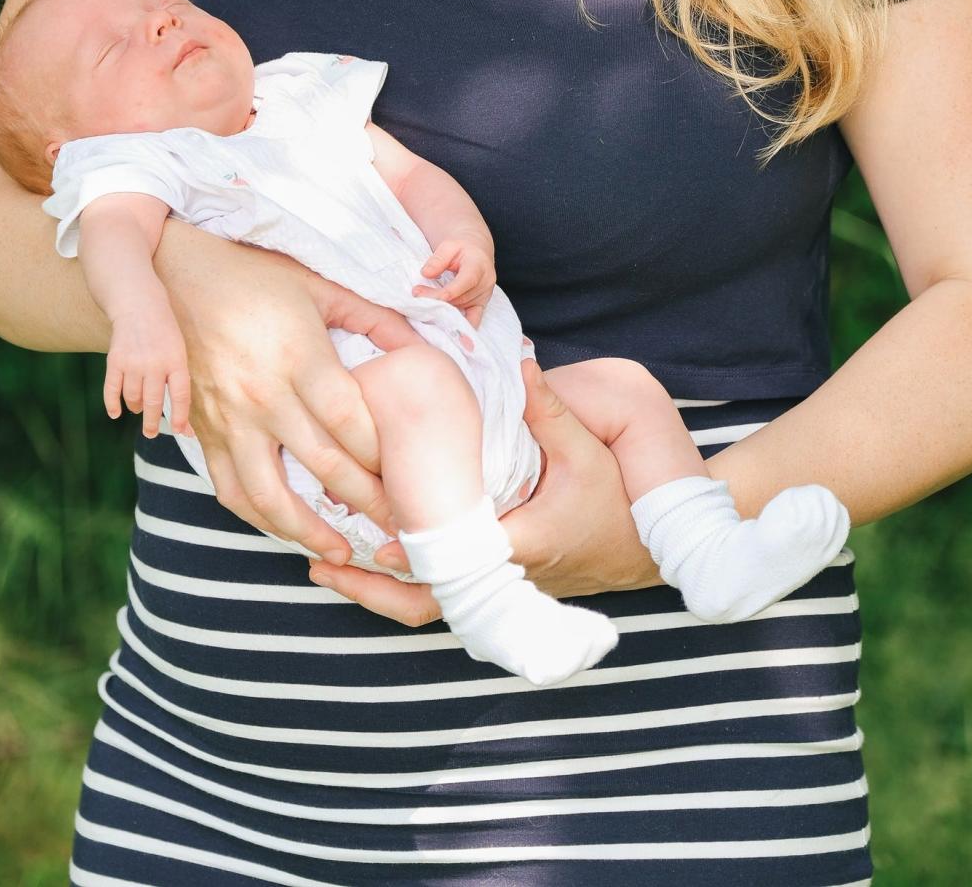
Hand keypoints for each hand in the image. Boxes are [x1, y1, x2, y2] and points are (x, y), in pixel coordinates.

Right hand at [105, 297, 191, 438]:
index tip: (180, 431)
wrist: (139, 306)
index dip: (181, 417)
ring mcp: (133, 363)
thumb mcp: (178, 351)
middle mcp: (154, 363)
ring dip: (136, 408)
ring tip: (139, 408)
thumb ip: (177, 379)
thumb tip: (179, 412)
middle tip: (151, 433)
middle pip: (154, 402)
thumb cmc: (164, 333)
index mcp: (175, 360)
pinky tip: (116, 413)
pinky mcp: (114, 361)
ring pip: (133, 399)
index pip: (180, 395)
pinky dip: (113, 405)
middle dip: (153, 423)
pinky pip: (112, 391)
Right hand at [155, 223, 418, 560]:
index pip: (349, 422)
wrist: (172, 276)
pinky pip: (230, 490)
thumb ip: (370, 316)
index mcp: (297, 356)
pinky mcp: (202, 433)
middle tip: (399, 525)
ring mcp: (228, 419)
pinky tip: (285, 531)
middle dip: (367, 501)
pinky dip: (258, 519)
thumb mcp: (317, 284)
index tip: (407, 470)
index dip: (382, 453)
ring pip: (269, 496)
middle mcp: (262, 395)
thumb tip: (417, 345)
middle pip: (323, 465)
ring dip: (309, 531)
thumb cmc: (254, 276)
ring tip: (342, 552)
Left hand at [305, 357, 660, 621]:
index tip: (370, 545)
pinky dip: (402, 588)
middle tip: (320, 564)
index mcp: (520, 545)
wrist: (650, 542)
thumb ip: (548, 410)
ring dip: (378, 593)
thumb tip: (519, 362)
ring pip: (427, 608)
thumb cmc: (618, 497)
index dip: (410, 558)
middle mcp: (503, 579)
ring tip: (326, 571)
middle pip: (426, 601)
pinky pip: (441, 598)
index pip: (455, 563)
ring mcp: (499, 589)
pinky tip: (369, 565)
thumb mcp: (587, 450)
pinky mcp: (498, 586)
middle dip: (372, 586)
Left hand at [411, 236, 494, 328]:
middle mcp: (485, 283)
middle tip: (415, 294)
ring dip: (441, 310)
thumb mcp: (448, 246)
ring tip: (421, 306)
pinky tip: (445, 331)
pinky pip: (473, 319)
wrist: (477, 252)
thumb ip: (437, 259)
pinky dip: (459, 326)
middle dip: (435, 300)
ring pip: (460, 308)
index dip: (444, 293)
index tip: (421, 294)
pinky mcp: (482, 304)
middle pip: (458, 298)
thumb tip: (425, 274)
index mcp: (478, 266)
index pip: (463, 283)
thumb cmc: (461, 248)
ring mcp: (484, 296)